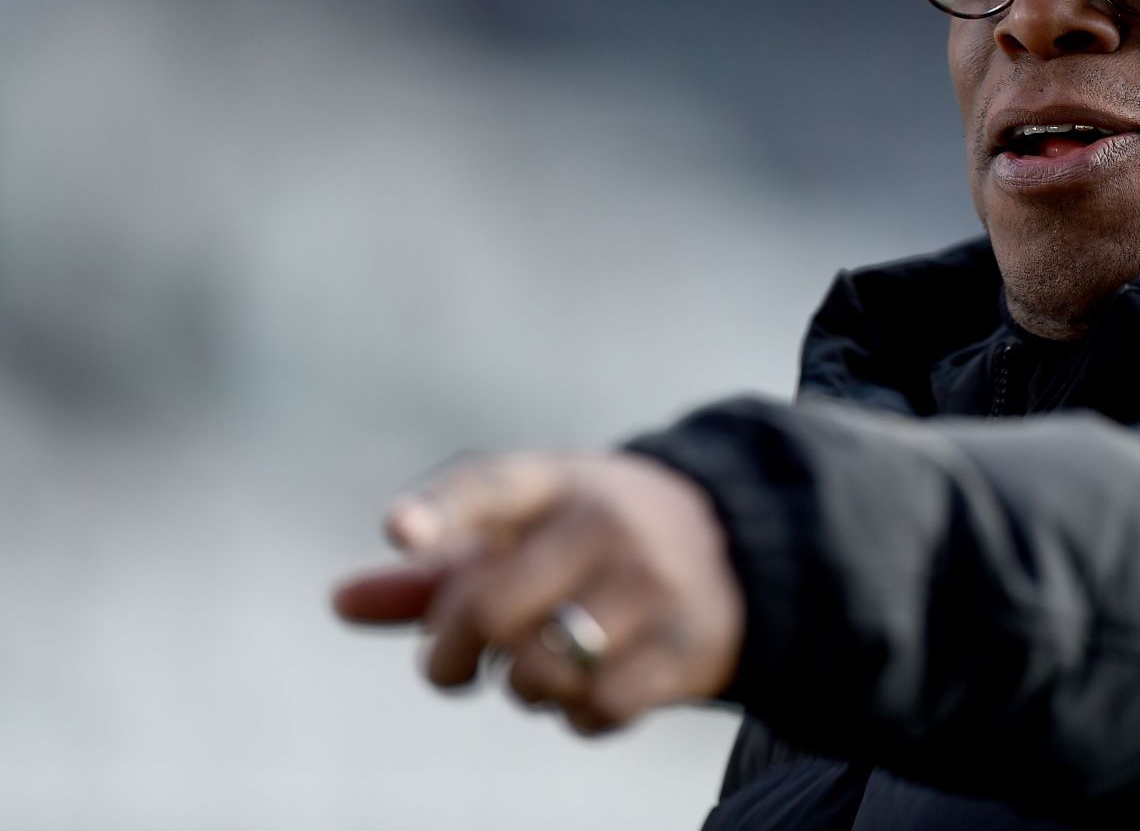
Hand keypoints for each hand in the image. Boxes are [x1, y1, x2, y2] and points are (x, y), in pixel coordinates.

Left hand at [332, 453, 744, 734]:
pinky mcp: (687, 645)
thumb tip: (338, 603)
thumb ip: (438, 569)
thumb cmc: (597, 543)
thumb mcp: (529, 533)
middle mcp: (607, 523)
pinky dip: (577, 717)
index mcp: (559, 481)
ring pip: (538, 671)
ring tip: (537, 671)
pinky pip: (596, 710)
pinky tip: (589, 691)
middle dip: (449, 655)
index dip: (442, 510)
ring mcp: (652, 584)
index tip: (401, 532)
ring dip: (520, 690)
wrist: (744, 549)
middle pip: (490, 610)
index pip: (492, 484)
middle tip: (450, 669)